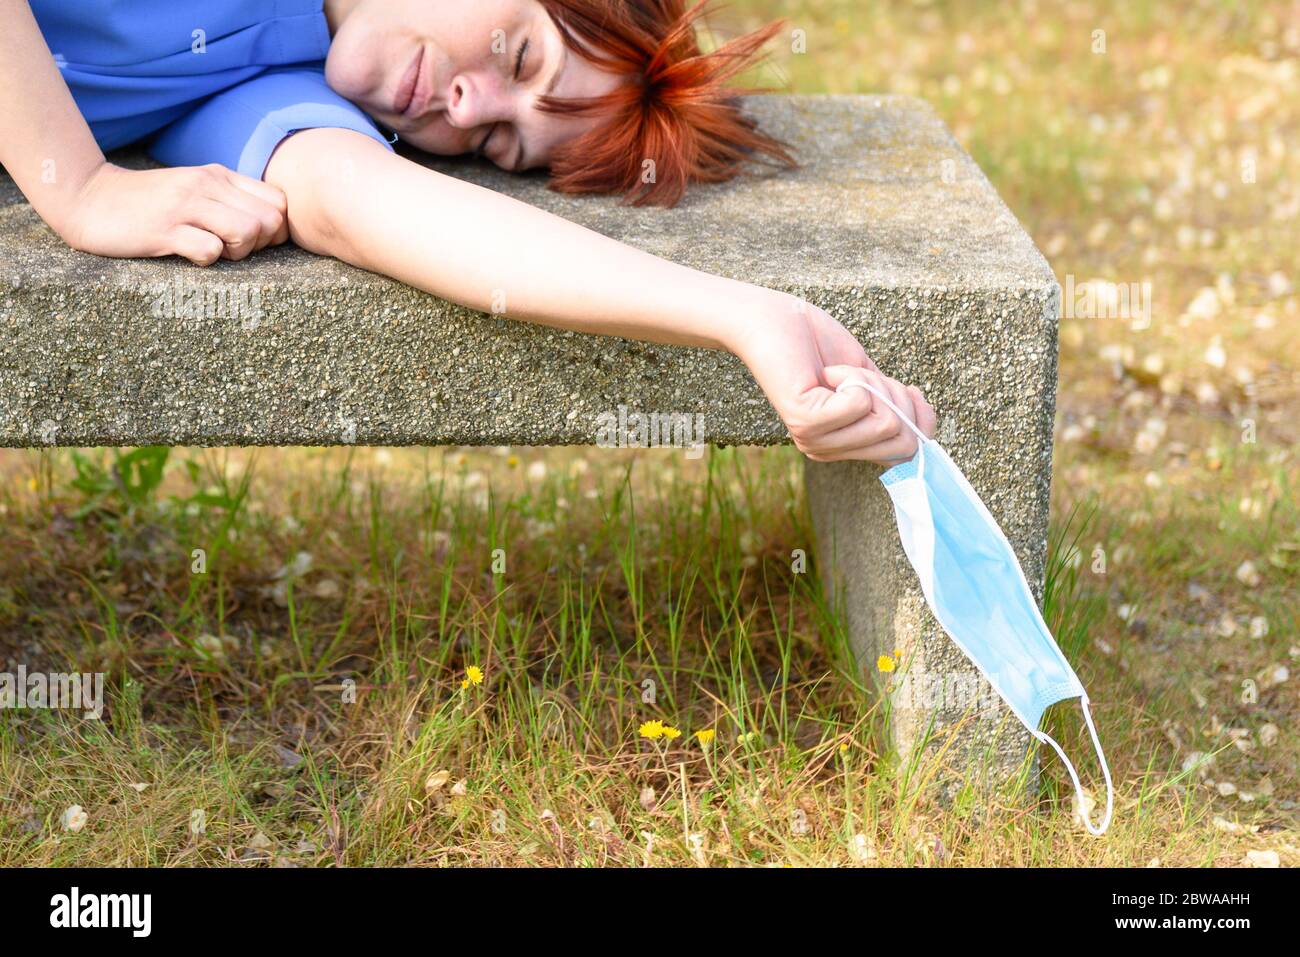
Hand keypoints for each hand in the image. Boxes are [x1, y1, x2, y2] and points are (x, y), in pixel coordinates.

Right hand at [59, 162, 288, 264]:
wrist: (88, 197)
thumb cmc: (150, 204)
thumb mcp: (196, 190)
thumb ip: (232, 200)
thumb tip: (273, 228)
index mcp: (220, 176)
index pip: (280, 203)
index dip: (276, 230)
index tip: (253, 240)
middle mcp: (207, 185)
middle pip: (271, 222)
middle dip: (261, 245)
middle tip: (232, 250)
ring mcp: (185, 205)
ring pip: (247, 232)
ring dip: (237, 253)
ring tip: (212, 251)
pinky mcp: (164, 229)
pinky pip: (210, 250)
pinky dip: (206, 261)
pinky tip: (188, 255)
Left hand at [729, 293, 936, 463]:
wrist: (777, 320)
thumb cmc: (821, 346)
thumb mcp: (872, 384)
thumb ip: (896, 411)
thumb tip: (926, 437)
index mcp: (843, 447)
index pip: (908, 452)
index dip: (917, 416)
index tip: (896, 388)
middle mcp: (826, 451)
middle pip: (903, 438)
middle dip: (893, 397)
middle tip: (855, 377)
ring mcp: (814, 440)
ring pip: (886, 422)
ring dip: (869, 383)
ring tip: (837, 373)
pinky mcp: (805, 421)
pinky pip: (861, 403)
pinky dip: (852, 376)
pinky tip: (825, 372)